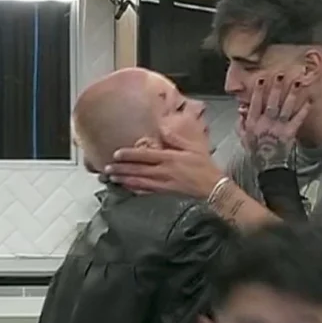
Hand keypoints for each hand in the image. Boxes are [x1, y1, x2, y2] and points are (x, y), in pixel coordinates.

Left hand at [105, 131, 223, 197]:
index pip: (144, 155)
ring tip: (112, 178)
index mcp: (170, 158)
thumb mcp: (194, 147)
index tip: (116, 154)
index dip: (129, 154)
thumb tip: (162, 128)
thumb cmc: (206, 167)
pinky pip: (147, 192)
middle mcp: (164, 171)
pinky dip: (135, 191)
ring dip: (124, 180)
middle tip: (106, 168)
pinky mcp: (166, 194)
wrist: (215, 188)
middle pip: (137, 169)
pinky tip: (127, 189)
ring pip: (139, 182)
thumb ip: (177, 138)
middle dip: (120, 168)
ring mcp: (164, 184)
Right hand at [238, 73, 309, 172]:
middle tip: (281, 75)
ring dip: (291, 95)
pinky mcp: (290, 134)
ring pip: (285, 108)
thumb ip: (241, 123)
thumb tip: (241, 109)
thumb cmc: (256, 153)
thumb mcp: (244, 138)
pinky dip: (303, 110)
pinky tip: (309, 101)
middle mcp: (265, 124)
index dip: (258, 92)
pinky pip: (297, 120)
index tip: (262, 79)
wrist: (268, 167)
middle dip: (276, 88)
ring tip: (296, 83)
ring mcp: (278, 128)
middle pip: (271, 103)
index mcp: (253, 124)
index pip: (255, 104)